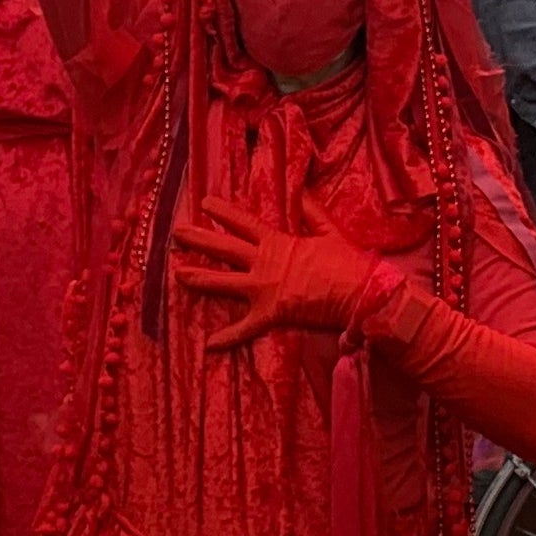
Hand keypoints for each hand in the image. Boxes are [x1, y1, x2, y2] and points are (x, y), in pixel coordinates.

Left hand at [172, 204, 388, 343]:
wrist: (360, 293)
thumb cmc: (347, 263)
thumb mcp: (329, 231)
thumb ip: (312, 211)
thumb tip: (302, 191)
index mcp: (278, 242)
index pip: (244, 222)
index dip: (223, 212)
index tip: (203, 202)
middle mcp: (264, 263)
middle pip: (224, 248)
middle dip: (198, 239)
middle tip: (176, 233)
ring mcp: (264, 288)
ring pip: (223, 283)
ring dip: (199, 279)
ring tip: (177, 274)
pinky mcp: (270, 314)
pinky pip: (245, 328)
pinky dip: (228, 338)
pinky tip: (210, 344)